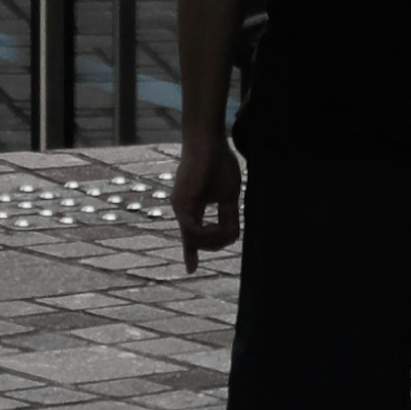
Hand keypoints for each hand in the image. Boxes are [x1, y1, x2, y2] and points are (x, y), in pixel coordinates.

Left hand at [170, 117, 241, 272]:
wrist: (209, 140)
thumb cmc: (219, 162)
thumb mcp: (228, 195)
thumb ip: (228, 216)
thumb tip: (231, 237)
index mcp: (191, 207)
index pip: (190, 234)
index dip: (192, 251)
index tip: (191, 269)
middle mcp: (181, 209)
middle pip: (194, 241)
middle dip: (215, 244)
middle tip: (231, 234)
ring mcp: (179, 205)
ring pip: (194, 237)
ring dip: (213, 239)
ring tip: (227, 229)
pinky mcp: (182, 202)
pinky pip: (192, 229)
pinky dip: (206, 233)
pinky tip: (218, 228)